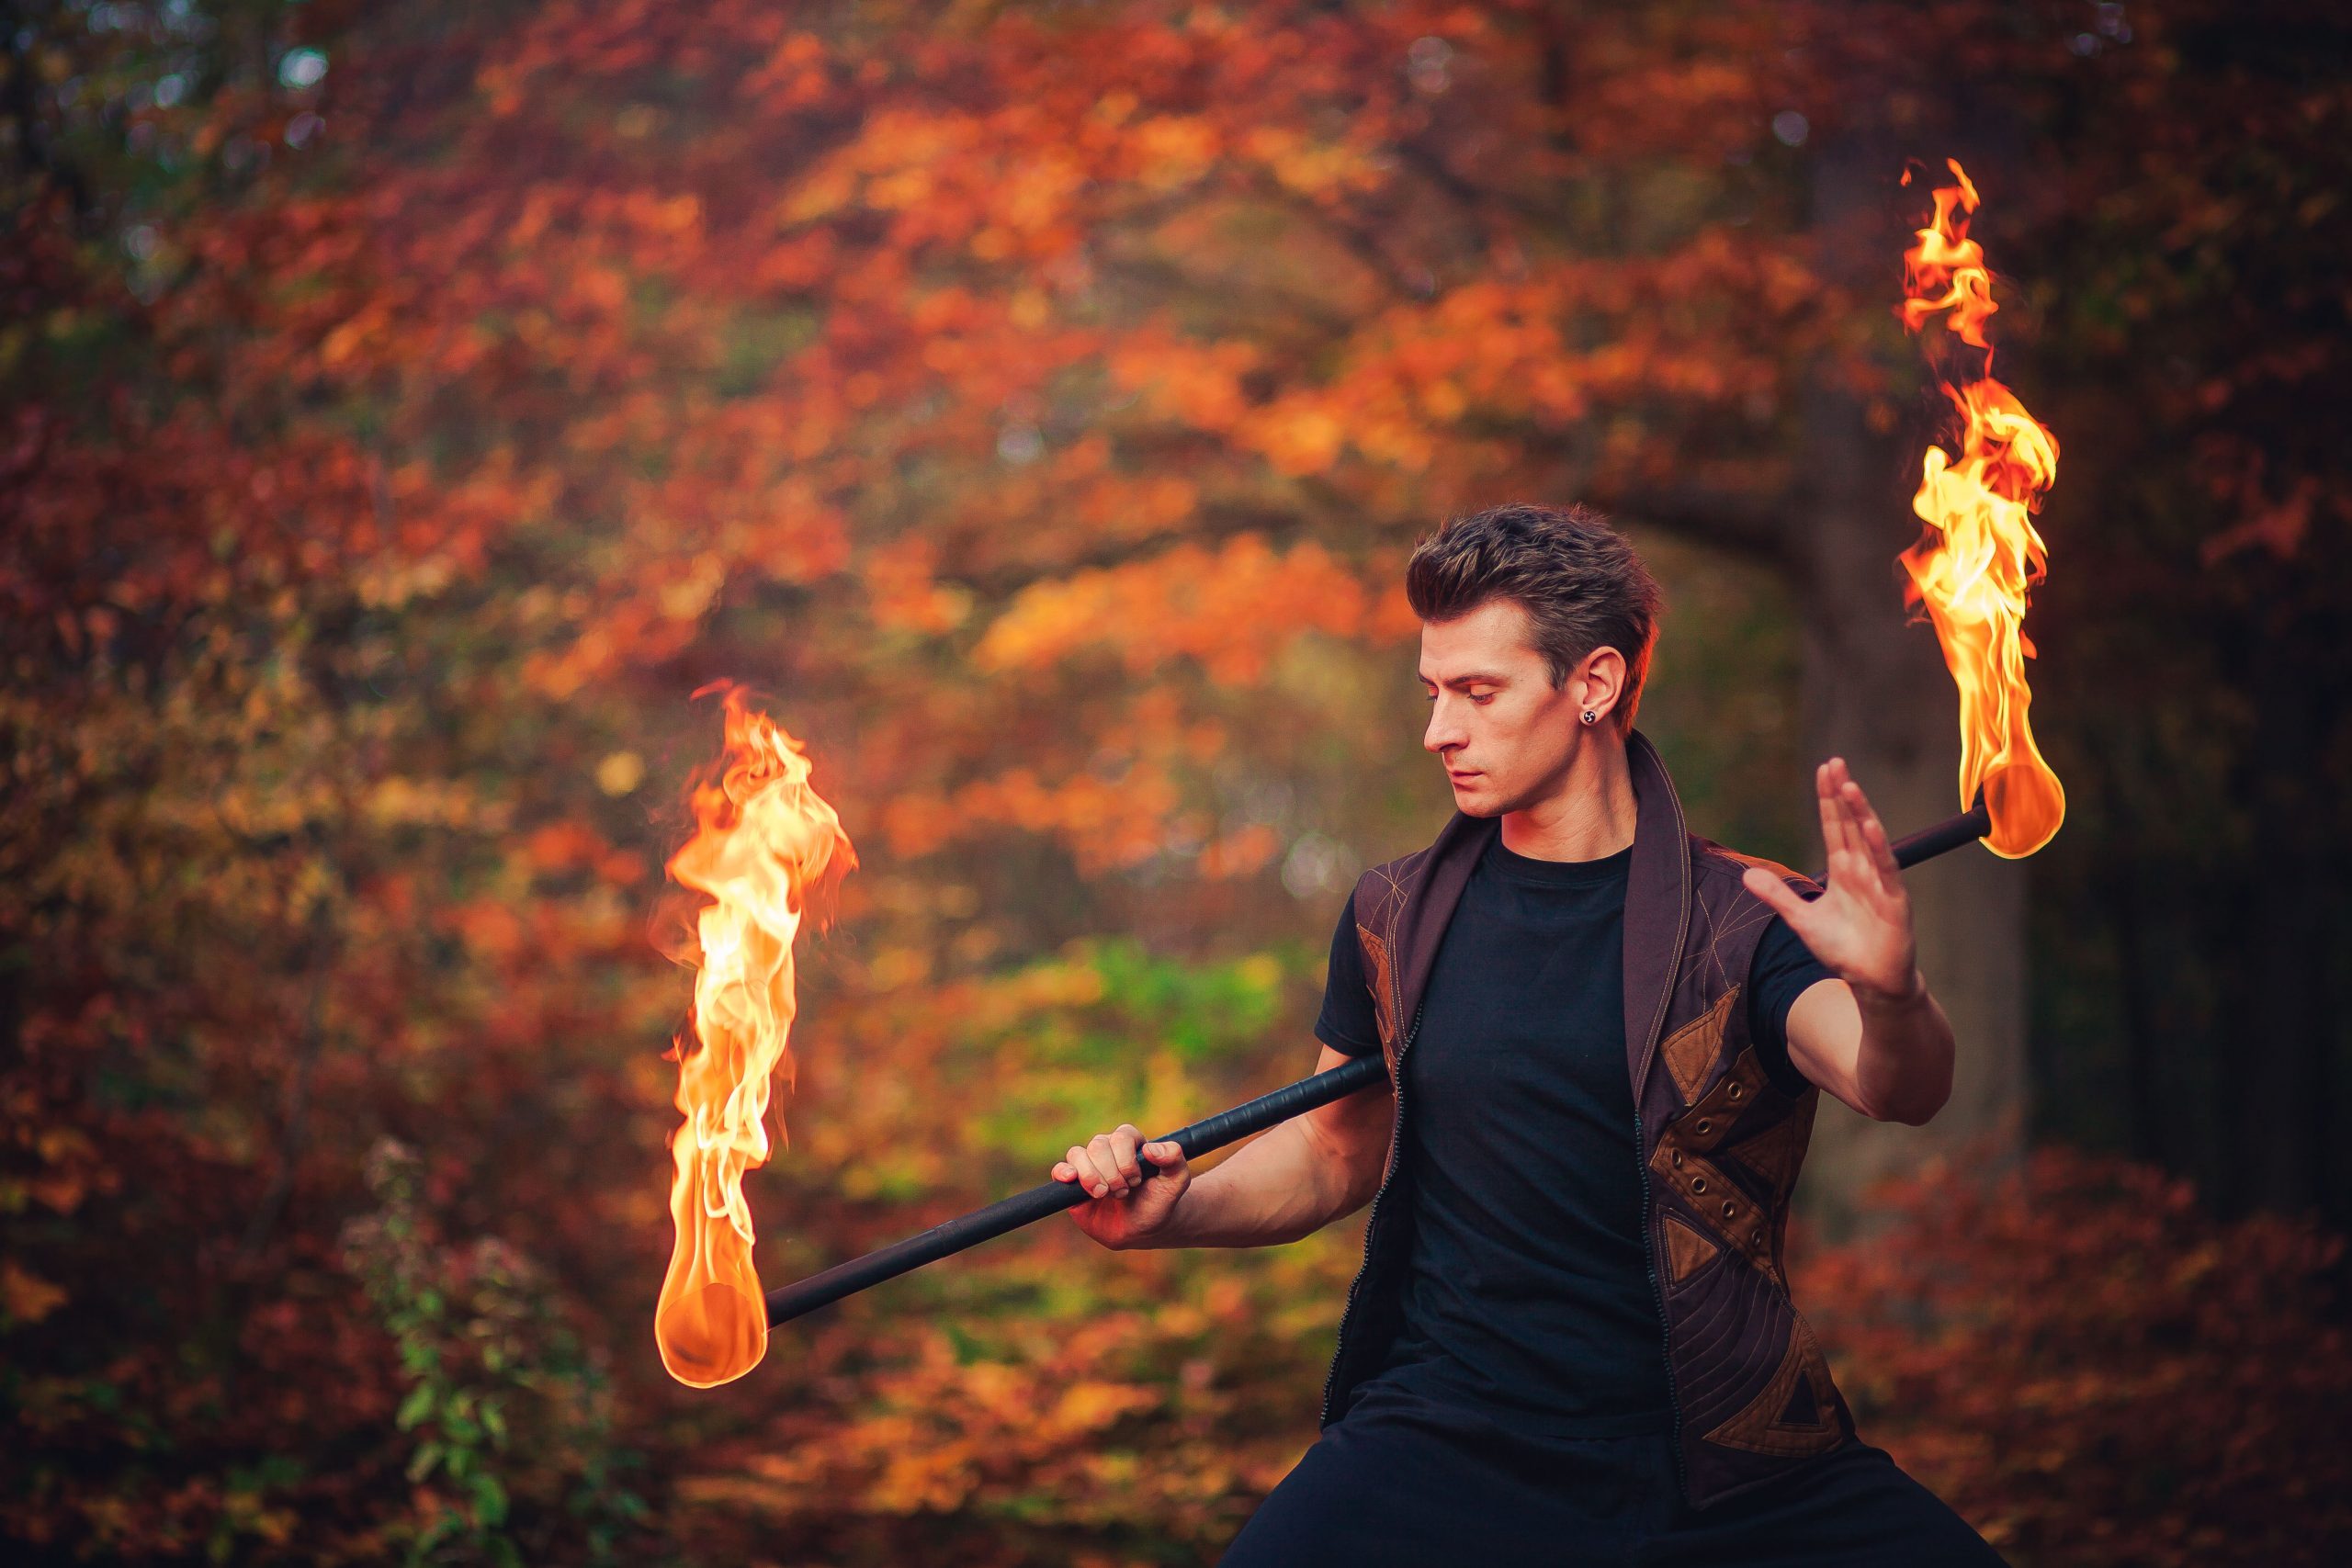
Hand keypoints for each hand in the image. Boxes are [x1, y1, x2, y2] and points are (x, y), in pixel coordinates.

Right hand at [1053, 1122, 1189, 1250]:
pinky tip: (1072, 1180)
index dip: (1126, 1160)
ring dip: (1091, 1176)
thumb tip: (1151, 1148)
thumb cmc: (1159, 1202)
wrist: (1142, 1229)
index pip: (1121, 1136)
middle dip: (1111, 1173)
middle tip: (1122, 1192)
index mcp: (1130, 1144)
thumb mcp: (1176, 1182)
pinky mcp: (1074, 1184)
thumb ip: (1174, 1160)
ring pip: (1077, 1154)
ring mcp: (1089, 1166)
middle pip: (1098, 1145)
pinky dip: (1063, 1172)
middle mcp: (1108, 1150)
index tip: (1135, 1181)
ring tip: (1104, 1194)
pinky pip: (1060, 1169)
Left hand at [1742, 757, 1922, 1004]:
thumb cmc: (1842, 949)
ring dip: (1861, 813)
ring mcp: (1880, 883)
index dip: (1828, 799)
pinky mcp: (1894, 901)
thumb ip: (1777, 895)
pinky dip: (1879, 849)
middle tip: (1835, 763)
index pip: (1835, 826)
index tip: (1824, 769)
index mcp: (1844, 870)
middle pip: (1852, 824)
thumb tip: (1746, 874)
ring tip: (1849, 785)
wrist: (1870, 981)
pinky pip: (1886, 870)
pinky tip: (1870, 827)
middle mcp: (1862, 870)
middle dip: (1843, 794)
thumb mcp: (1801, 920)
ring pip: (1870, 840)